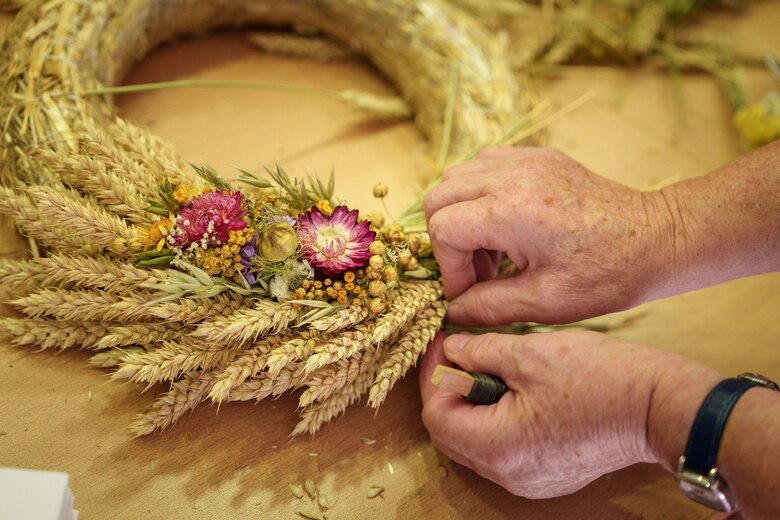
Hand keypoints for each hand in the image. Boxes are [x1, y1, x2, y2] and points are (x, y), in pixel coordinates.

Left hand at [419, 330, 662, 497]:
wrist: (661, 407)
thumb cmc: (602, 379)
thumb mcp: (530, 353)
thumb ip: (480, 351)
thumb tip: (453, 351)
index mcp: (499, 448)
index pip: (437, 415)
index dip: (434, 375)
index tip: (442, 343)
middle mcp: (510, 475)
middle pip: (453, 433)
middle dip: (450, 390)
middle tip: (460, 352)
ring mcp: (531, 480)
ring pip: (478, 441)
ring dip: (473, 404)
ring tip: (488, 366)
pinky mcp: (549, 474)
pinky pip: (505, 448)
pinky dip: (497, 418)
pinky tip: (513, 389)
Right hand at [424, 146, 671, 324]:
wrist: (657, 239)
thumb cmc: (606, 274)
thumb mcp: (544, 302)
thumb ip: (488, 306)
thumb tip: (451, 311)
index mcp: (511, 210)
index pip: (443, 228)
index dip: (448, 267)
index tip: (468, 292)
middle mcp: (512, 175)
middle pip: (439, 196)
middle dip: (446, 238)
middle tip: (475, 271)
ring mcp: (525, 159)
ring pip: (457, 176)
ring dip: (460, 213)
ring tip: (490, 247)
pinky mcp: (538, 157)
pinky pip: (485, 164)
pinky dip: (479, 193)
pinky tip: (504, 223)